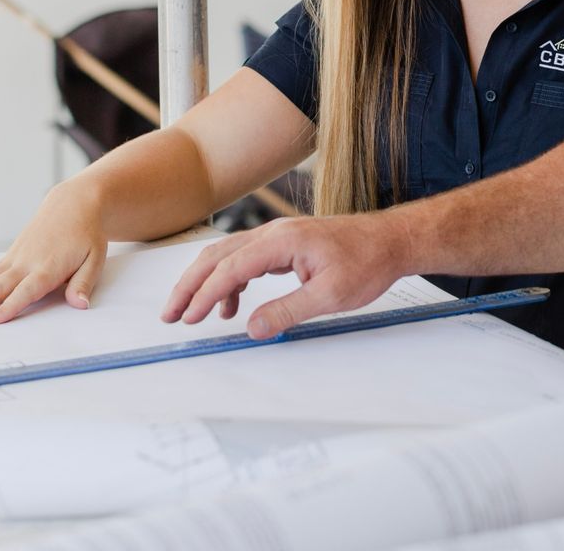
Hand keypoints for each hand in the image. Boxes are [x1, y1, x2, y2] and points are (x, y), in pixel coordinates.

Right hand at [0, 184, 107, 324]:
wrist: (74, 204)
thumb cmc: (86, 234)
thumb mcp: (95, 258)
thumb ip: (84, 282)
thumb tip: (80, 305)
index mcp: (49, 265)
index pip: (28, 289)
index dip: (10, 306)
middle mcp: (27, 261)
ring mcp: (16, 257)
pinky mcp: (11, 255)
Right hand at [161, 212, 407, 337]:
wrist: (391, 240)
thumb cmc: (367, 262)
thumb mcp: (329, 295)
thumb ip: (288, 312)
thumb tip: (252, 329)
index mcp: (281, 241)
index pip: (230, 268)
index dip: (205, 295)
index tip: (188, 319)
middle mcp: (274, 233)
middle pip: (218, 256)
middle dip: (191, 286)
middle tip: (171, 315)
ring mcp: (278, 237)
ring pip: (229, 257)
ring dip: (207, 283)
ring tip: (195, 315)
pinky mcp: (285, 245)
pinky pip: (246, 260)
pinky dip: (231, 281)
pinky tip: (232, 306)